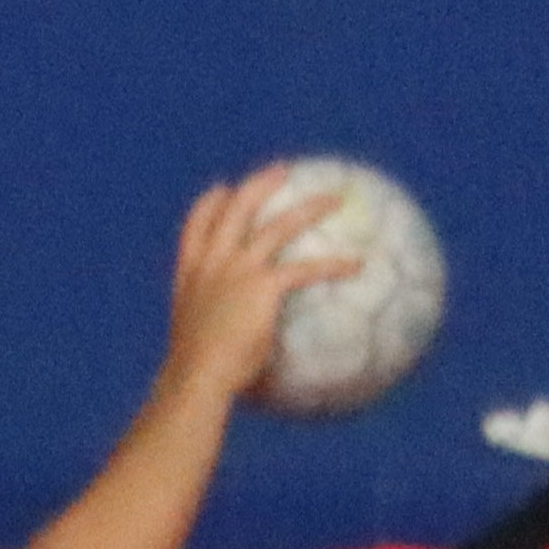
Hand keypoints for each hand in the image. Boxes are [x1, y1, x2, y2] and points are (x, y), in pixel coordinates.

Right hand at [151, 166, 353, 413]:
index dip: (210, 203)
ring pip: (278, 225)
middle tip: (283, 170)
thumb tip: (241, 352)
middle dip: (261, 184)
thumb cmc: (198, 375)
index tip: (222, 189)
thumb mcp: (198, 343)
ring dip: (310, 208)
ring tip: (334, 199)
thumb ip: (218, 331)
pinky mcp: (263, 285)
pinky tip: (357, 265)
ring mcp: (237, 270)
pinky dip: (335, 265)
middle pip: (237, 208)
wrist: (196, 378)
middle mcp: (212, 263)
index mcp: (190, 274)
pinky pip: (307, 268)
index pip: (195, 226)